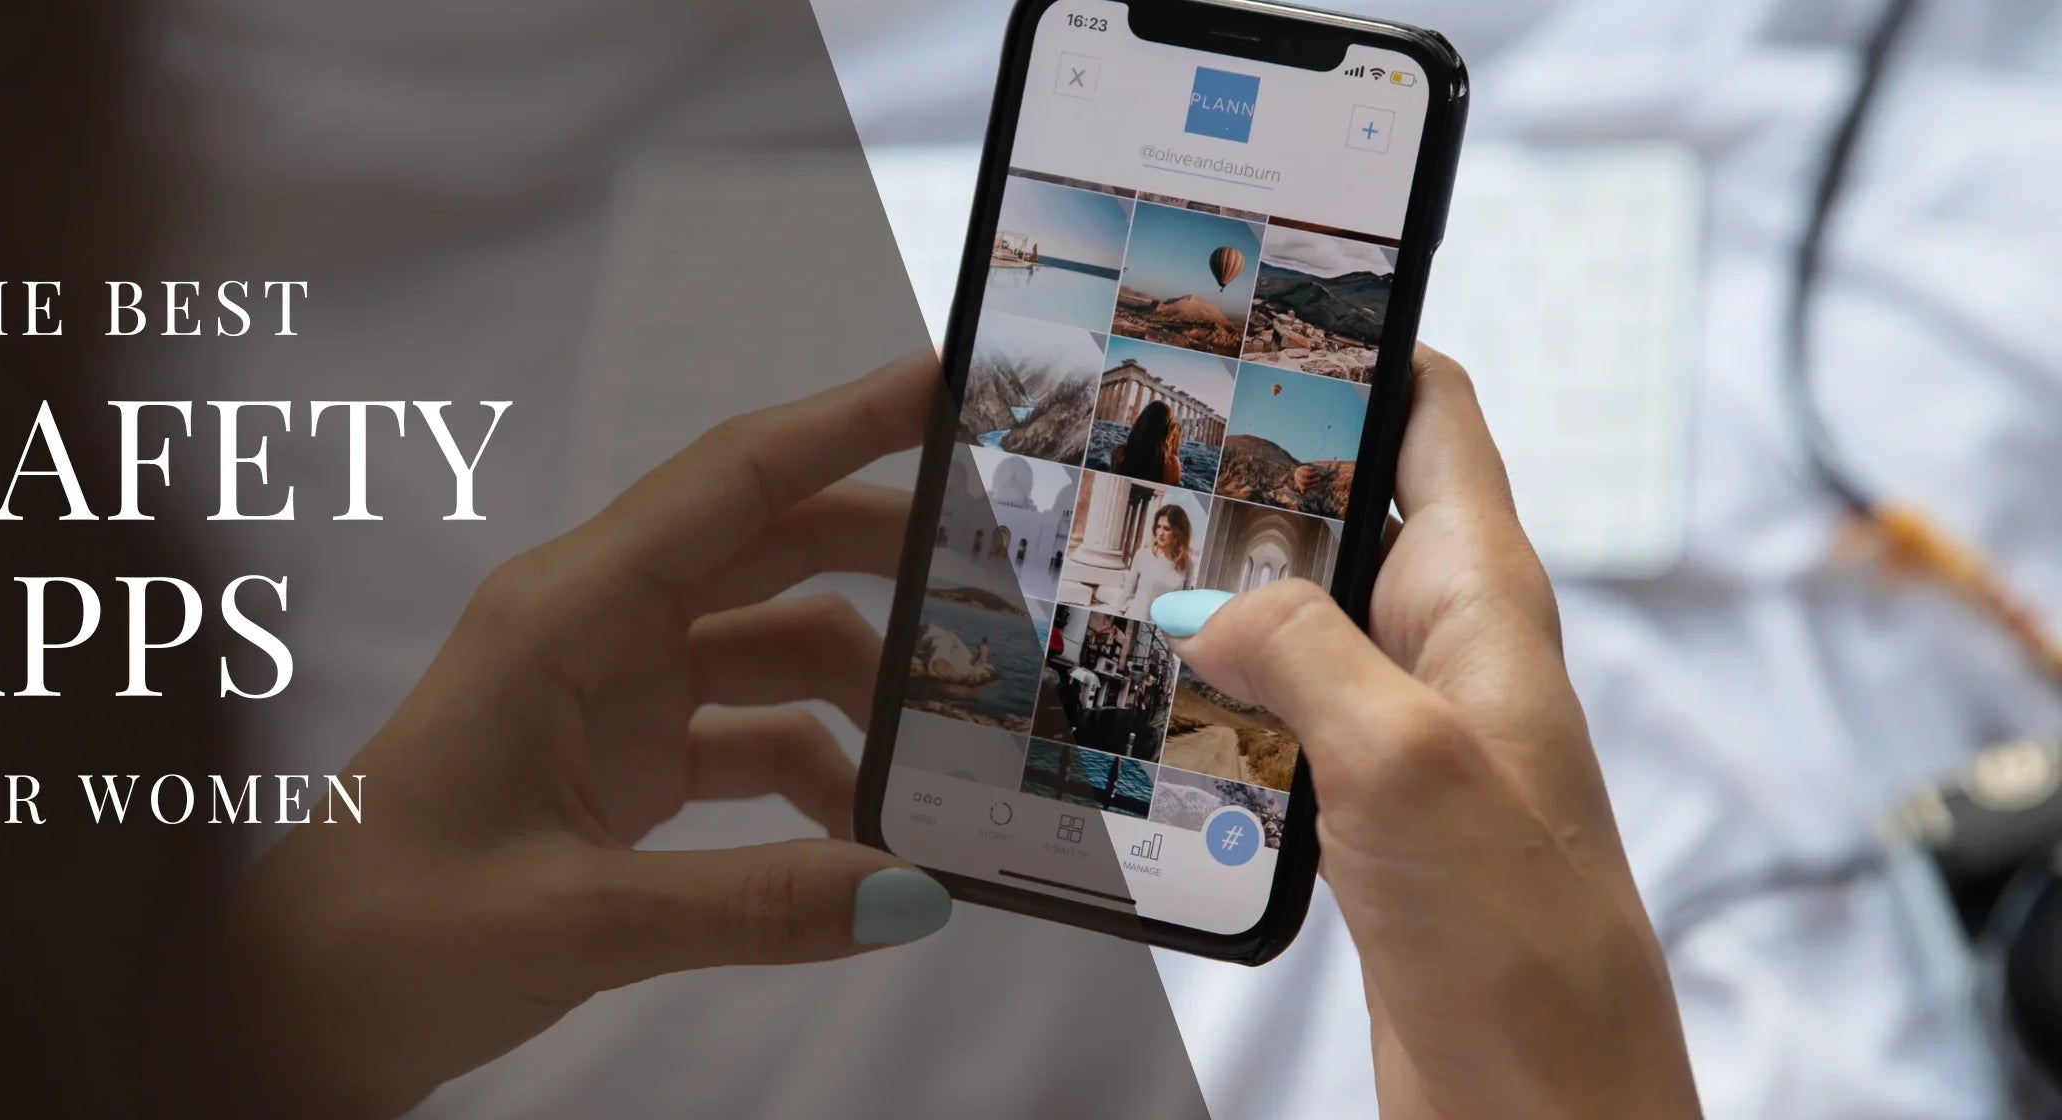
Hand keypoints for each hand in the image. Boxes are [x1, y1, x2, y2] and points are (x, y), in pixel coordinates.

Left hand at [220, 354, 952, 1117]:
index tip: (952, 377)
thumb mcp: (573, 920)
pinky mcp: (622, 759)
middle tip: (1012, 570)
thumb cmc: (388, 935)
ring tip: (954, 754)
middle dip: (892, 554)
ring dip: (865, 692)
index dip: (847, 420)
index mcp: (564, 613)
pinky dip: (819, 773)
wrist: (297, 1008)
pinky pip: (754, 733)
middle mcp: (594, 626)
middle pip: (774, 546)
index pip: (731, 482)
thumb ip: (750, 905)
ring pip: (775, 644)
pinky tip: (864, 839)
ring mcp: (612, 691)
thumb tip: (916, 892)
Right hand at [1153, 347, 1700, 1118]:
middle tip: (1133, 448)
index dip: (1361, 346)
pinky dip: (1208, 696)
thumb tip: (1209, 599)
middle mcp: (1446, 645)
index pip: (1434, 415)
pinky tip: (1141, 704)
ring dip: (1215, 595)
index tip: (1263, 306)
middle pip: (1340, 508)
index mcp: (1486, 597)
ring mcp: (1401, 725)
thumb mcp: (1405, 756)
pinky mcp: (1360, 805)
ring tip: (1110, 569)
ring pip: (1292, 614)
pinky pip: (1271, 713)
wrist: (1538, 1096)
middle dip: (1245, 477)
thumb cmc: (1524, 936)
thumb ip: (1303, 649)